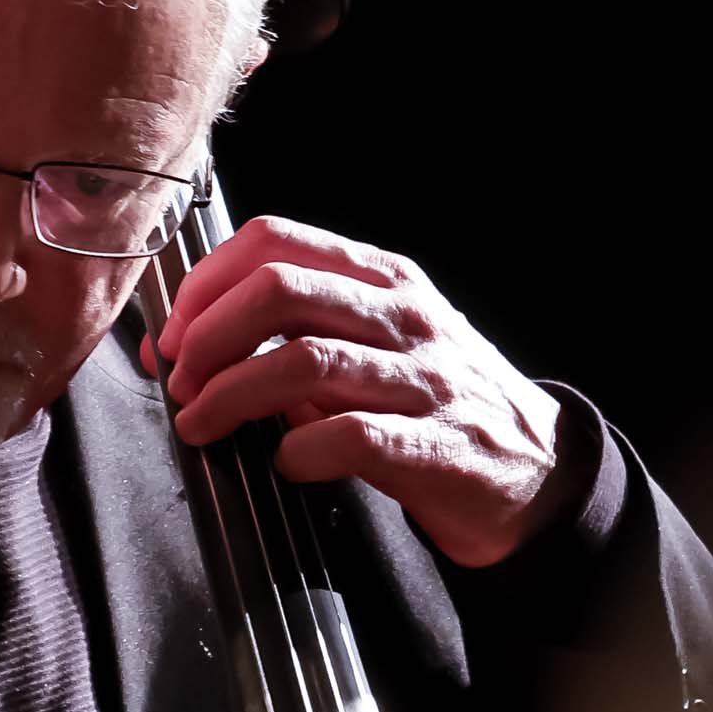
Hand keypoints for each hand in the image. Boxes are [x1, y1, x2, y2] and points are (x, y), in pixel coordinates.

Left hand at [148, 215, 564, 566]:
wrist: (539, 471)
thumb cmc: (436, 402)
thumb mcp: (374, 347)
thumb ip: (292, 339)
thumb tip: (183, 348)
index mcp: (382, 278)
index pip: (275, 240)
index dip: (206, 283)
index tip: (174, 333)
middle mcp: (403, 314)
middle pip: (280, 288)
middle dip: (208, 335)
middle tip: (183, 382)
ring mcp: (423, 377)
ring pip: (305, 359)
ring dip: (232, 394)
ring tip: (203, 425)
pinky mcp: (434, 443)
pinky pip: (349, 435)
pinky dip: (299, 450)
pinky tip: (286, 463)